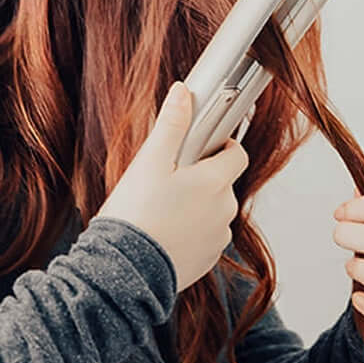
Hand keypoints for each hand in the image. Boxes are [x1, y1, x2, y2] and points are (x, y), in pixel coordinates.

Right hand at [99, 82, 248, 291]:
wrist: (126, 269)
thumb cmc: (135, 216)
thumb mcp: (149, 162)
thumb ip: (172, 125)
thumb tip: (184, 92)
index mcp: (215, 182)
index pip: (237, 154)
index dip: (222, 146)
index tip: (204, 147)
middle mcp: (224, 210)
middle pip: (223, 183)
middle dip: (203, 178)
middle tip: (170, 180)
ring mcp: (218, 238)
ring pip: (214, 212)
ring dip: (197, 207)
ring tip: (163, 209)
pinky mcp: (207, 260)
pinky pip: (205, 238)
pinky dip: (191, 232)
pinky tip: (165, 231)